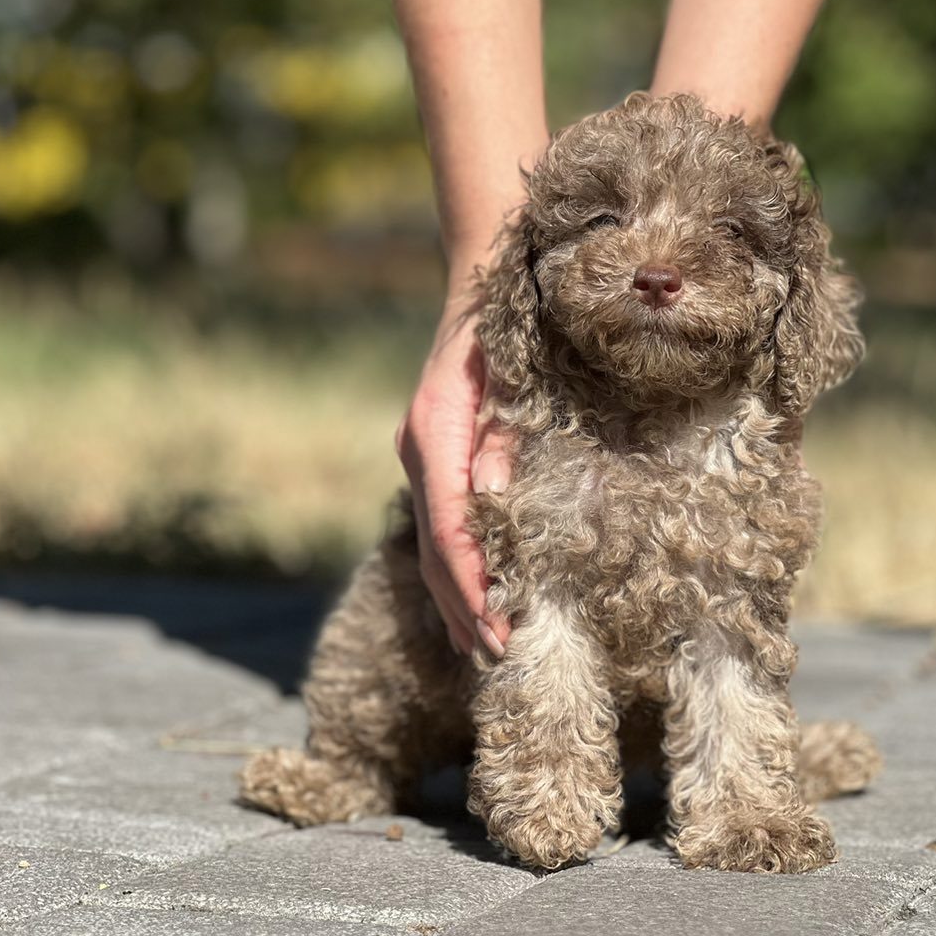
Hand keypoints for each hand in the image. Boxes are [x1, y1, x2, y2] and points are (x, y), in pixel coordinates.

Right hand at [395, 301, 511, 657]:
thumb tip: (493, 496)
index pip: (449, 519)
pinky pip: (438, 529)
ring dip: (455, 599)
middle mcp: (420, 445)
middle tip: (497, 655)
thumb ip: (505, 432)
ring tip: (481, 650)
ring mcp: (422, 455)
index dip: (471, 577)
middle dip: (464, 603)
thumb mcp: (515, 368)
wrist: (483, 280)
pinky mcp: (435, 460)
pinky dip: (454, 573)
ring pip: (431, 543)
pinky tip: (468, 610)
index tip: (496, 623)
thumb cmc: (510, 320)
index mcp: (436, 426)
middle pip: (434, 544)